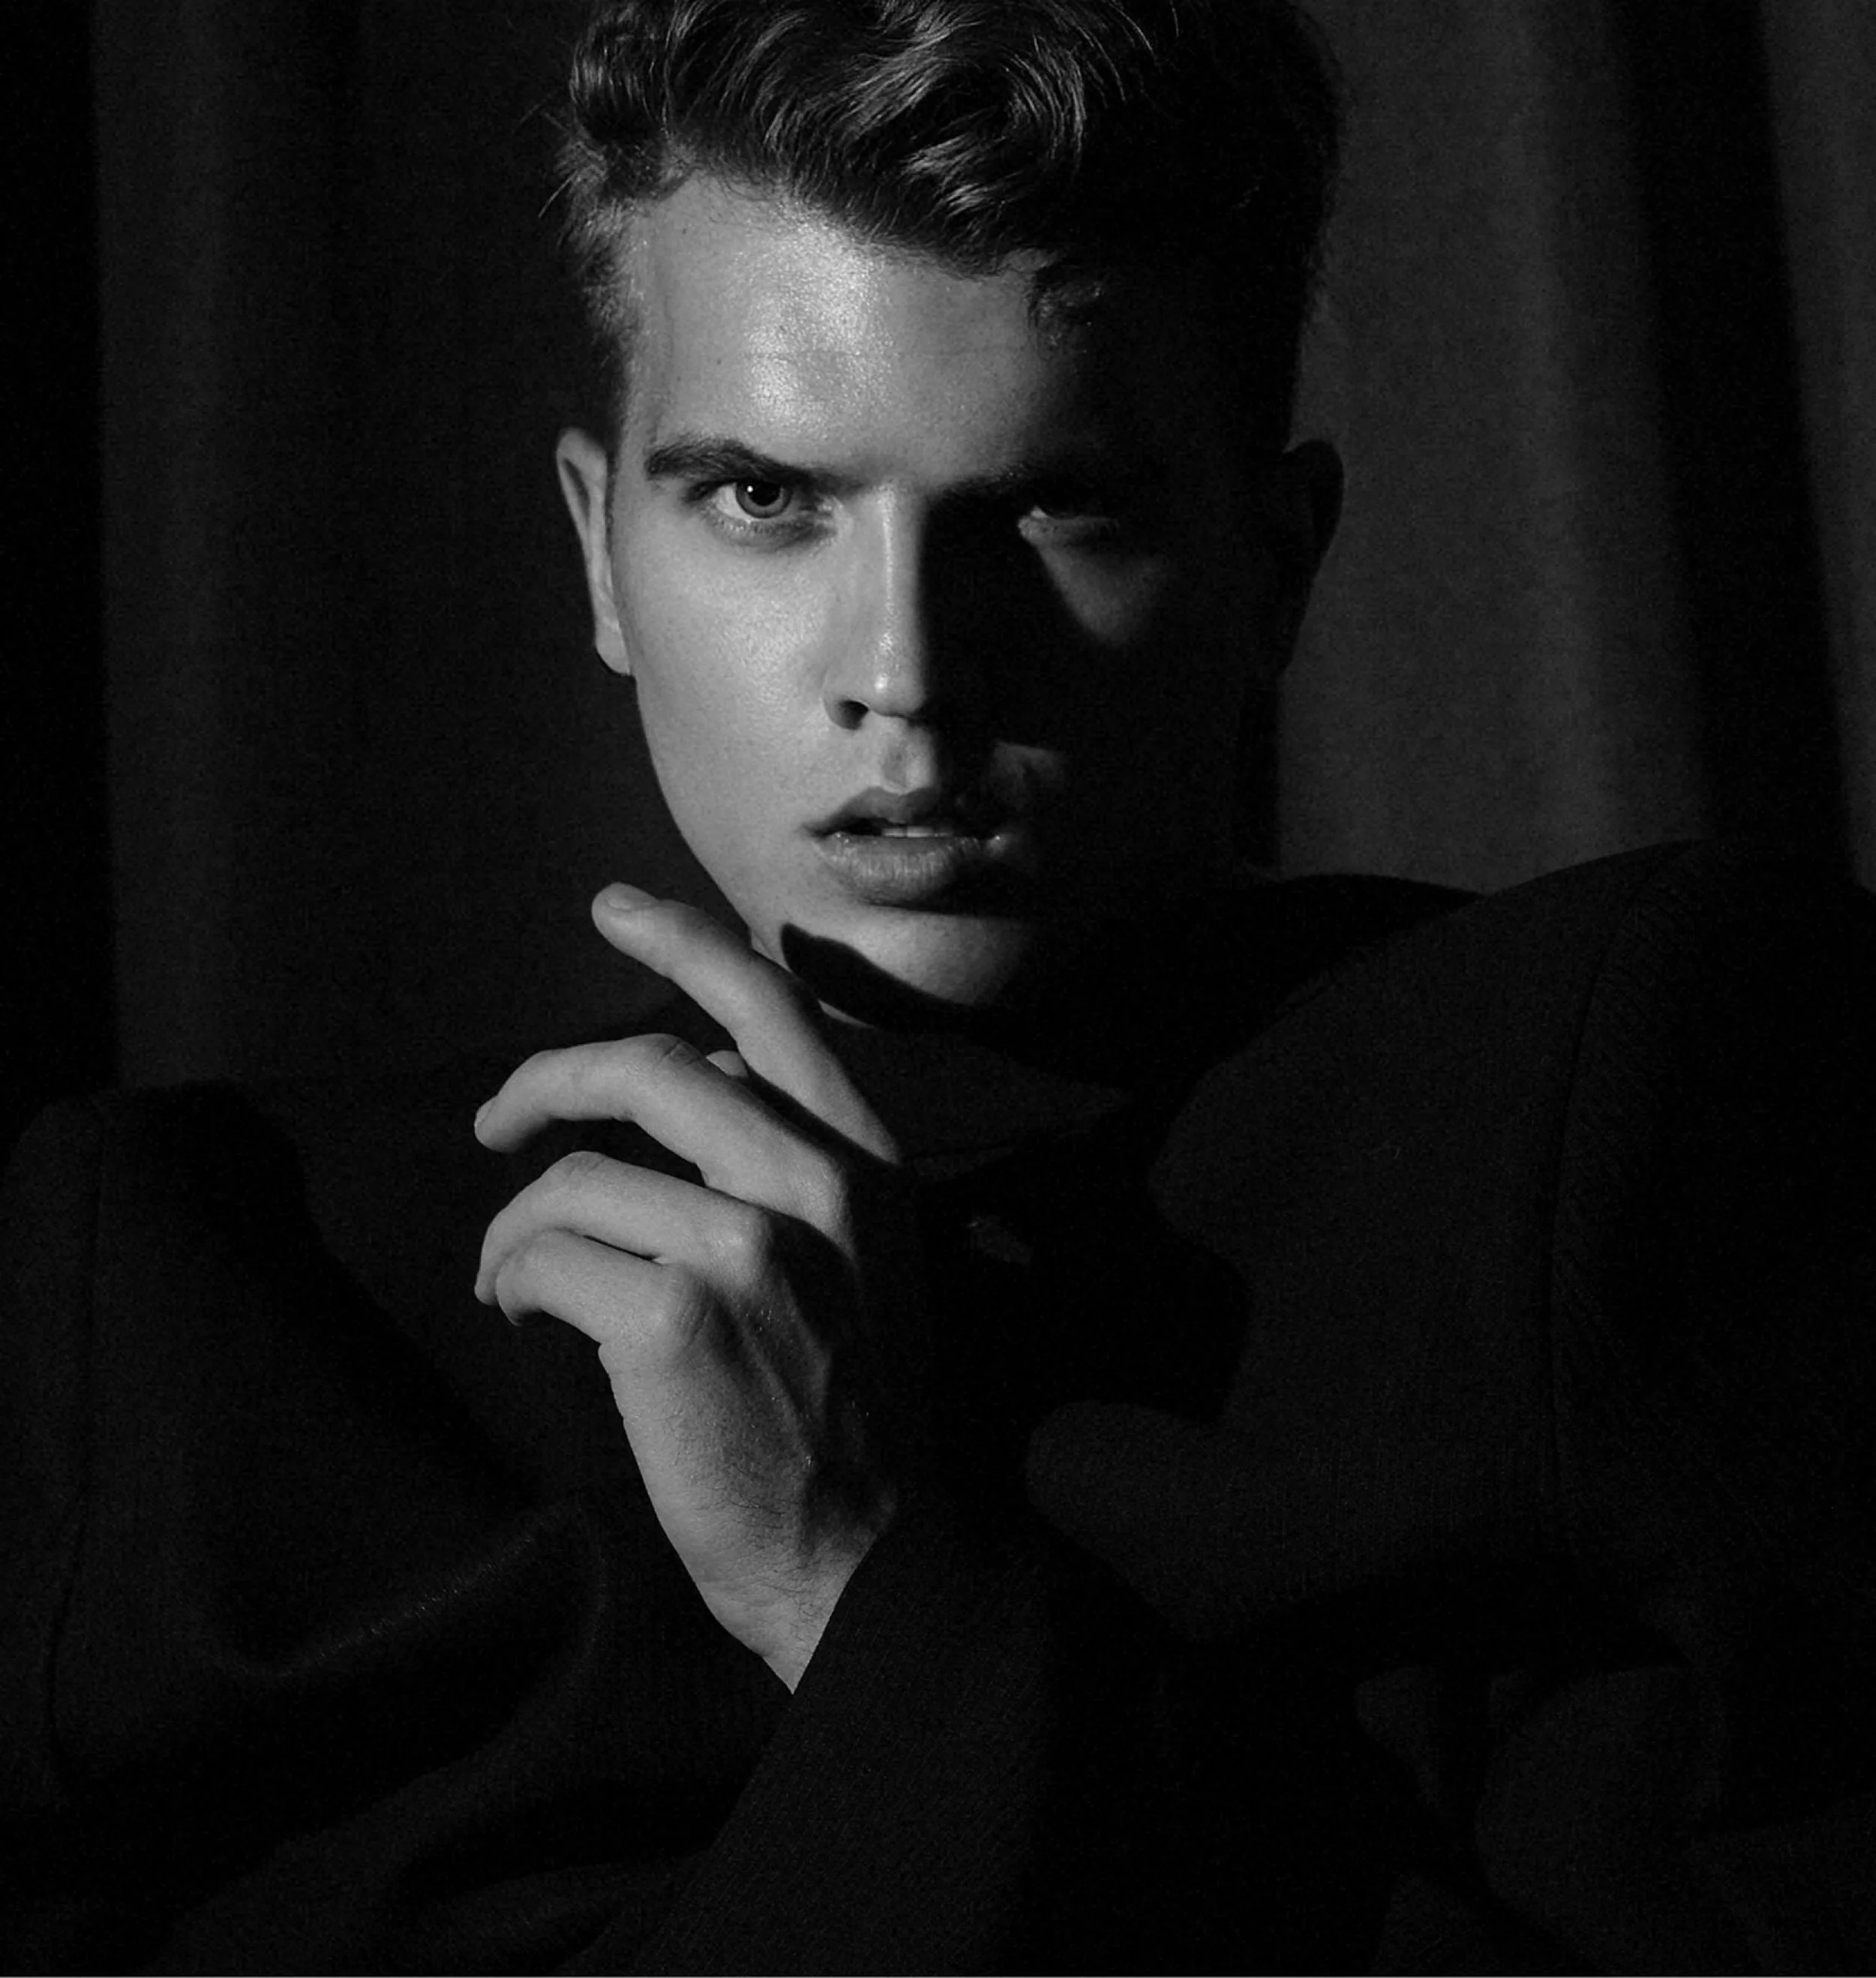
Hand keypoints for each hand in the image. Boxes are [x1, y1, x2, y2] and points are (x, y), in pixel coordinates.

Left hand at [473, 884, 919, 1689]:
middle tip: (495, 1120)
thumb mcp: (866, 1259)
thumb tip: (688, 1083)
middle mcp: (818, 1183)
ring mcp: (748, 1246)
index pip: (771, 1009)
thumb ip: (791, 1161)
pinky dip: (511, 1279)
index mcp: (868, 1161)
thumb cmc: (851, 1412)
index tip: (612, 907)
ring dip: (517, 1221)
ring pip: (576, 1174)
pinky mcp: (674, 1317)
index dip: (683, 941)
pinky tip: (527, 1318)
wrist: (868, 1557)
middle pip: (647, 1067)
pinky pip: (542, 1253)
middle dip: (545, 1081)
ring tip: (509, 1275)